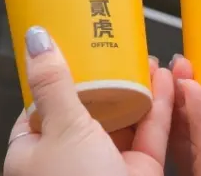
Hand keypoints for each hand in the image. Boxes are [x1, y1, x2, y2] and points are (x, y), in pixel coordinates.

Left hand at [3, 26, 173, 175]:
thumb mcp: (60, 127)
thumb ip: (53, 82)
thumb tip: (36, 39)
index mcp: (33, 152)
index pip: (41, 105)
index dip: (57, 75)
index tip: (71, 46)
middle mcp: (68, 160)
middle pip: (87, 109)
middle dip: (106, 78)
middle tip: (117, 46)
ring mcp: (104, 168)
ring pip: (122, 120)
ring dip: (137, 88)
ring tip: (147, 57)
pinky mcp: (137, 175)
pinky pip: (149, 134)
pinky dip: (159, 107)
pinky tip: (166, 81)